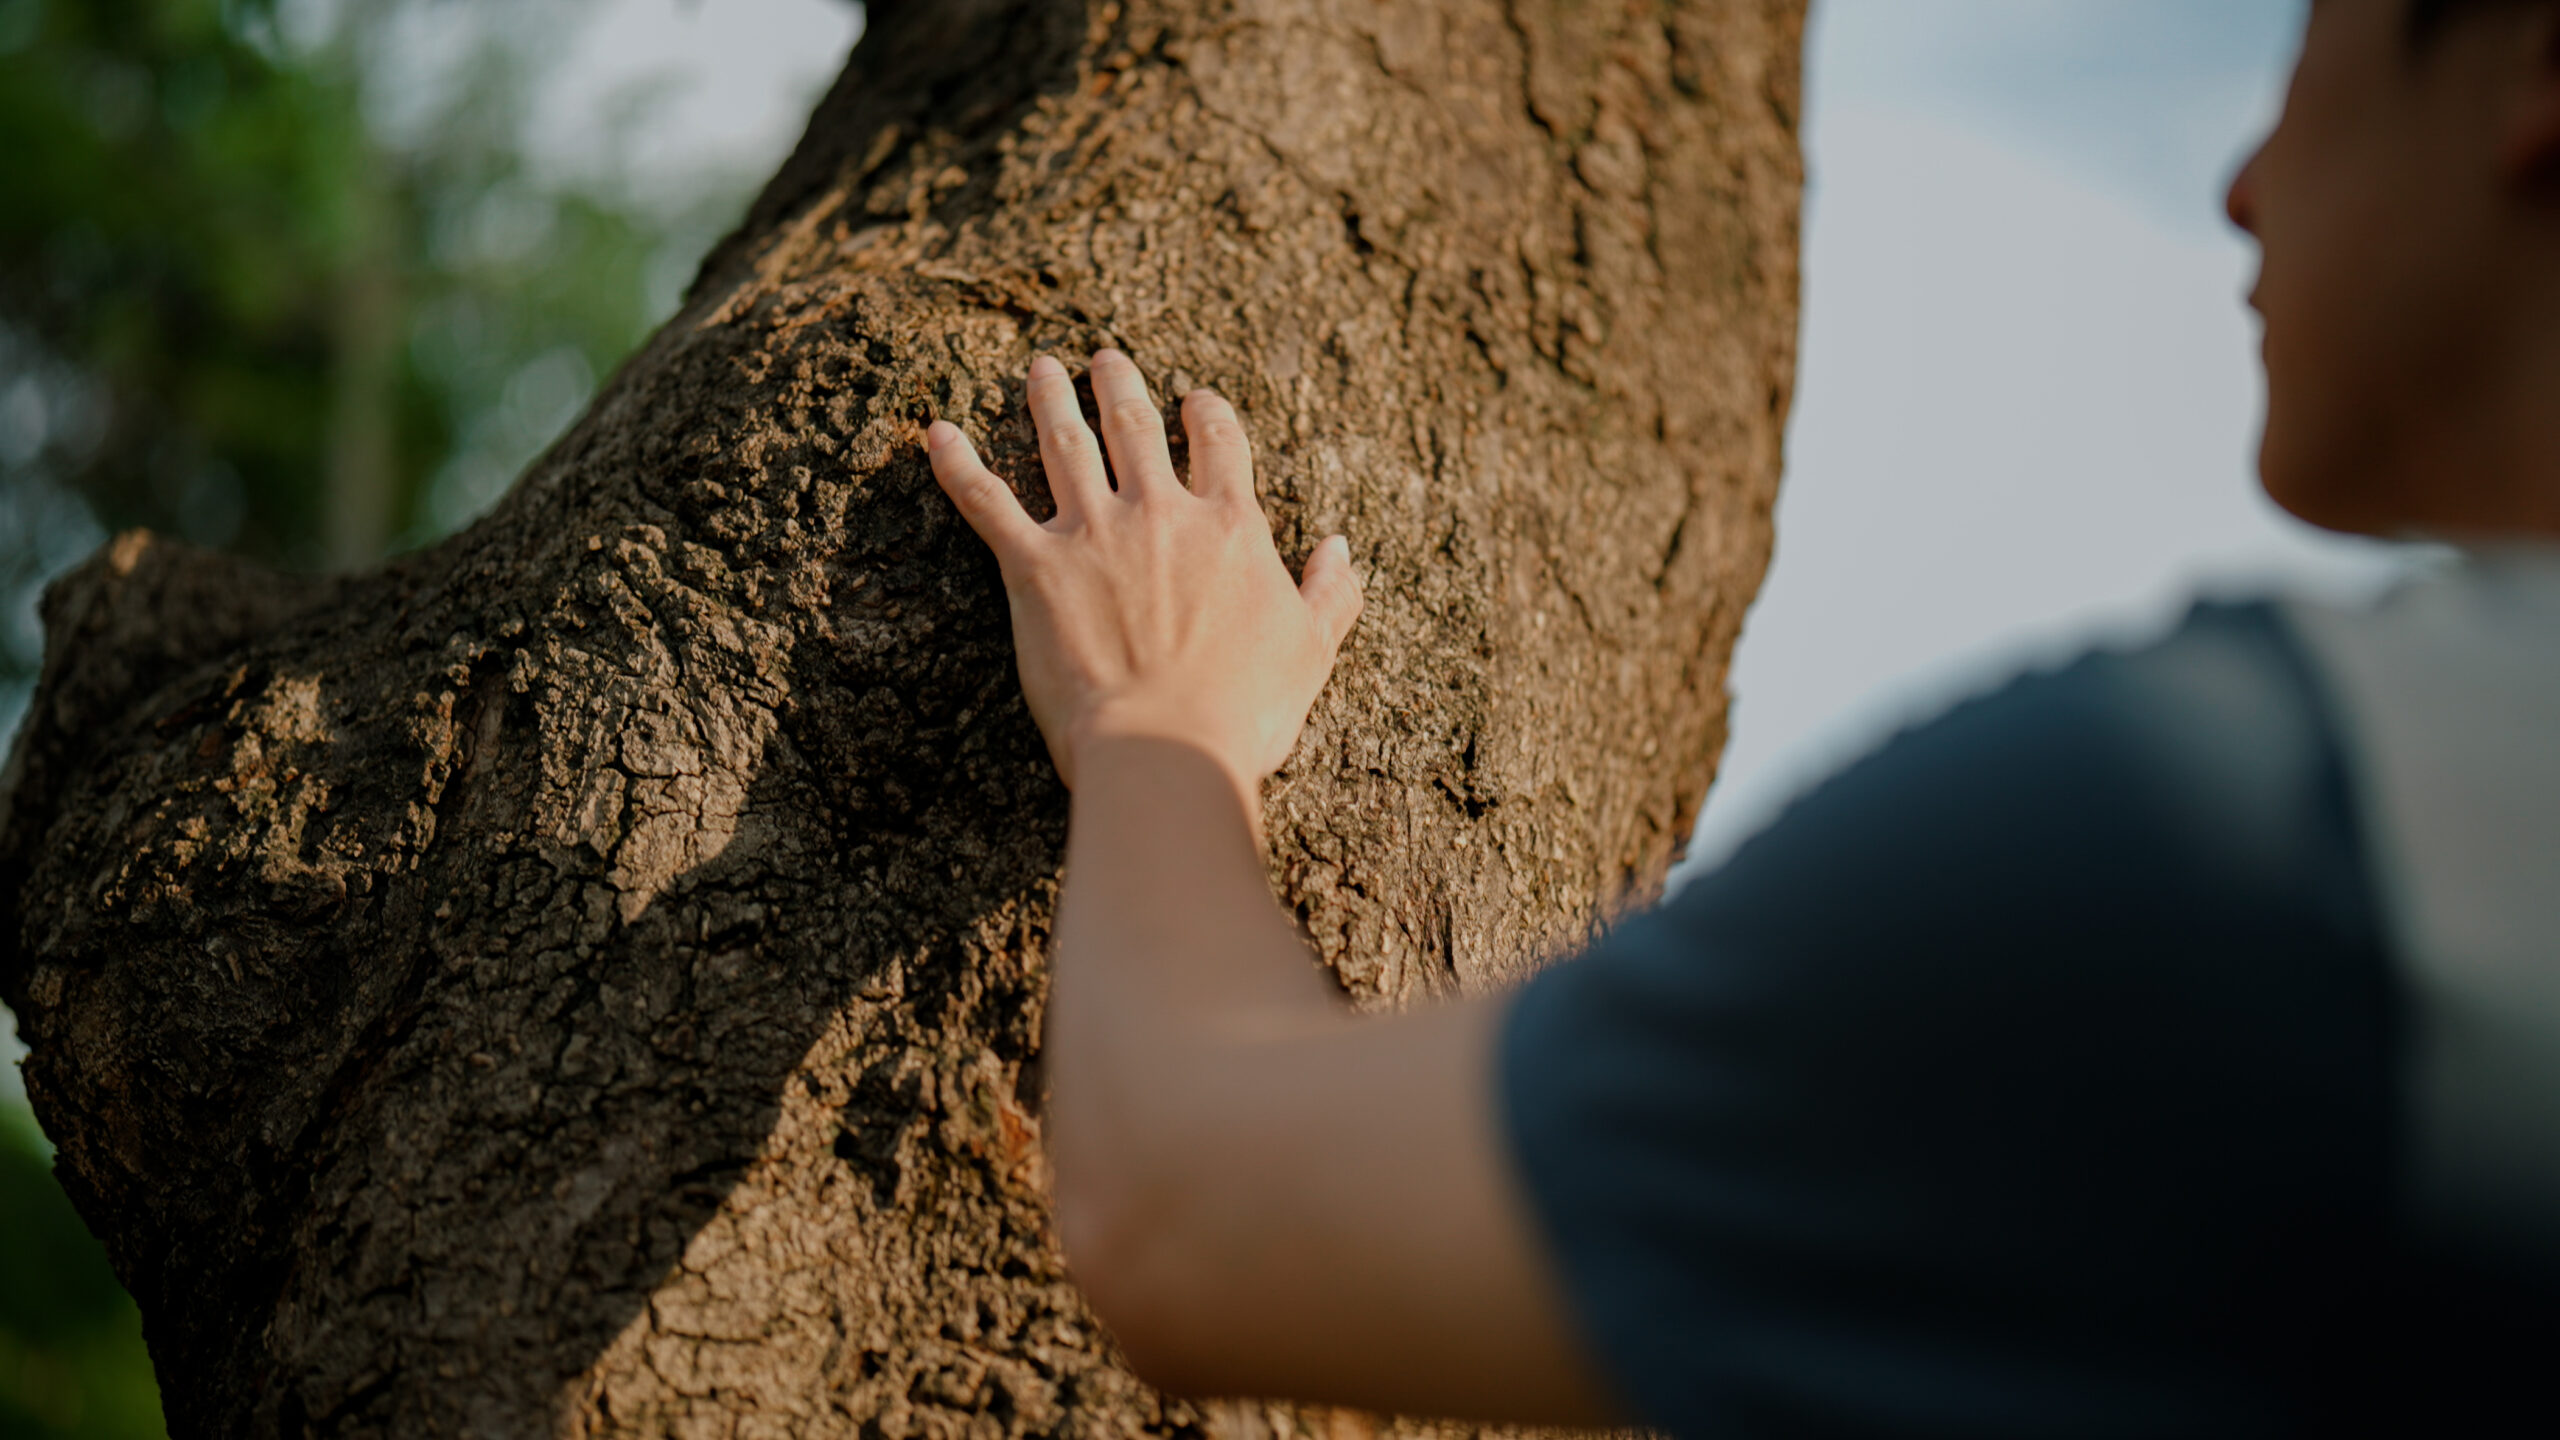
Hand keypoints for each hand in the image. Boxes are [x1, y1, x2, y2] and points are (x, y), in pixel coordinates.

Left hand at [926, 349, 1363, 795]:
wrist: (1165, 746)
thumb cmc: (1244, 711)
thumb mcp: (1312, 651)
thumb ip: (1331, 593)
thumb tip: (1341, 549)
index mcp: (1230, 527)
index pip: (1220, 444)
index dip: (1206, 413)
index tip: (1194, 399)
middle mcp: (1159, 512)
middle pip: (1135, 427)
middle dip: (1118, 384)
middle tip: (1103, 357)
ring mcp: (1093, 534)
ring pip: (1066, 444)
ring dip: (1049, 401)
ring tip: (1040, 369)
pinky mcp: (1033, 567)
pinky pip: (986, 501)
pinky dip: (956, 464)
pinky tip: (936, 432)